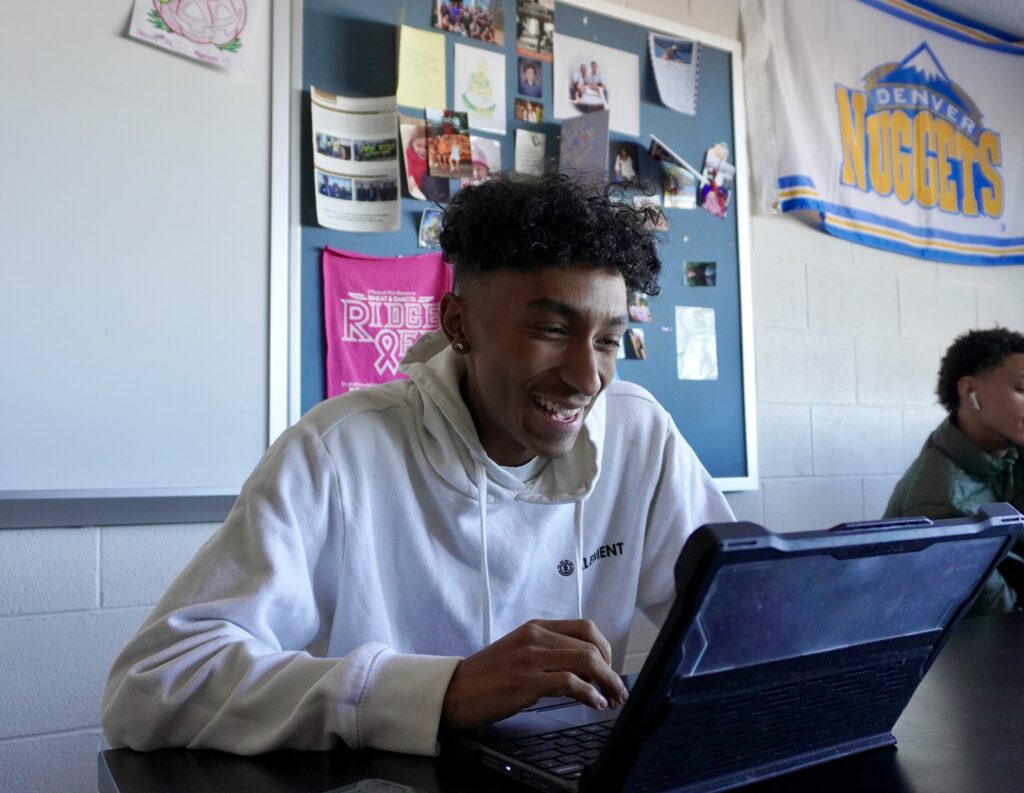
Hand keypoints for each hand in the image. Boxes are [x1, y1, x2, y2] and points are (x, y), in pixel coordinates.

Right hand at [440, 619, 628, 730]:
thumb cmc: (486, 676)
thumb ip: (548, 653)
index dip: (606, 649)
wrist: (453, 691)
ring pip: (586, 661)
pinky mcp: (526, 681)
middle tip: (617, 690)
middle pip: (591, 645)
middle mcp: (536, 637)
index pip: (585, 628)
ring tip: (612, 699)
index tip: (611, 669)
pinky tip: (594, 704)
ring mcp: (531, 658)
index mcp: (535, 627)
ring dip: (607, 683)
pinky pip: (570, 683)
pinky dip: (589, 695)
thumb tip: (583, 670)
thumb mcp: (519, 653)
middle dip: (611, 670)